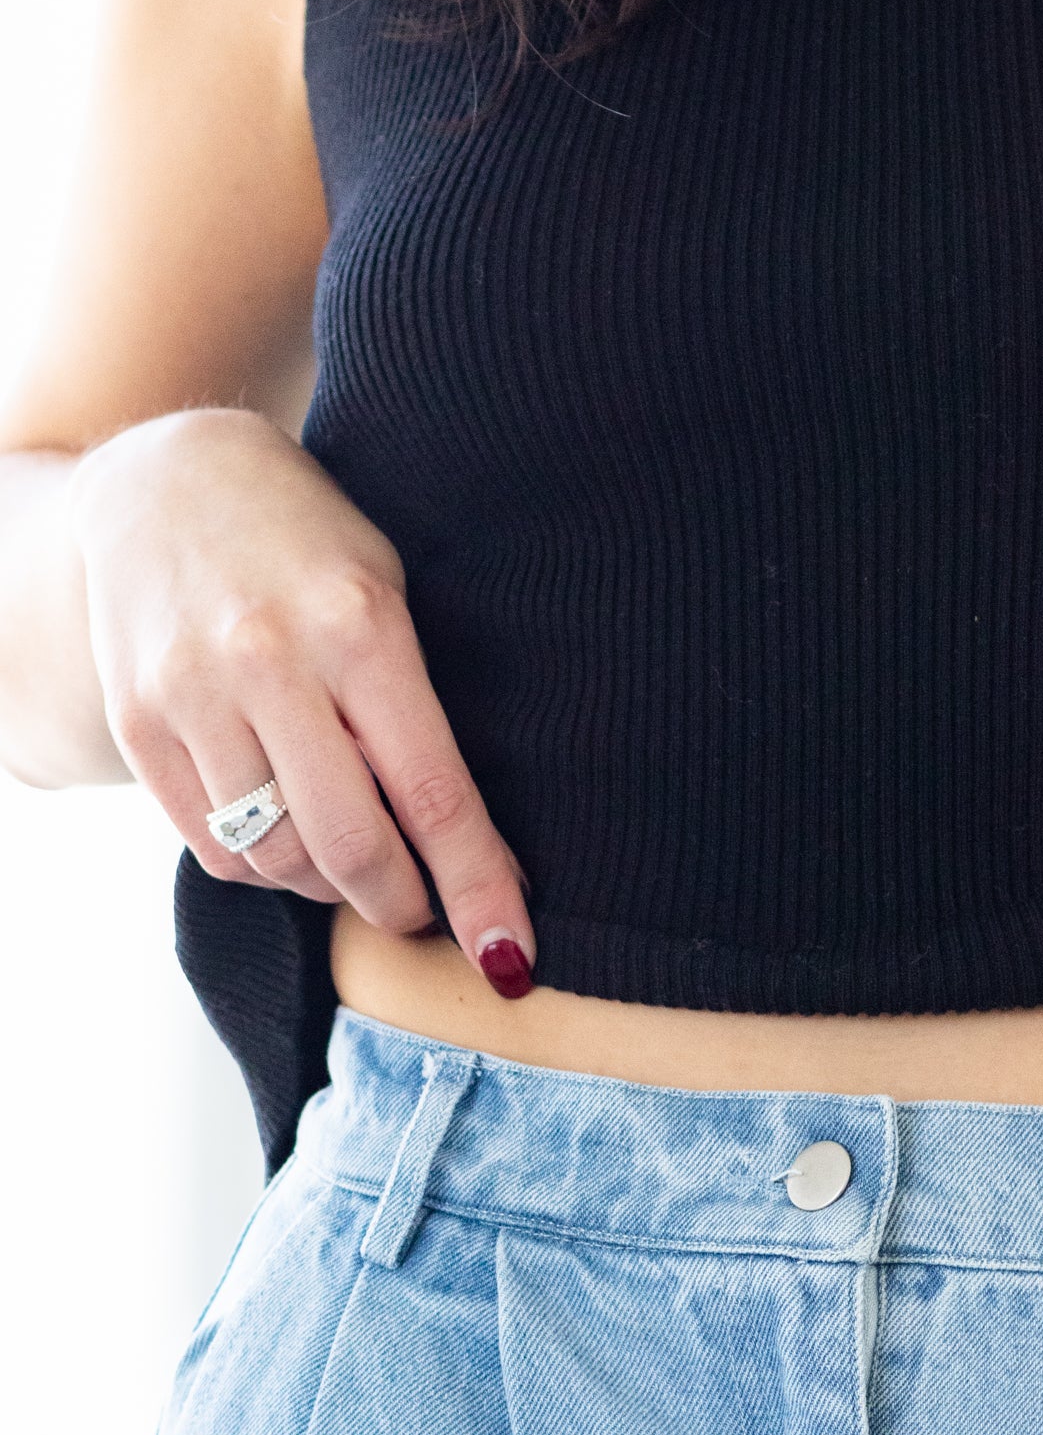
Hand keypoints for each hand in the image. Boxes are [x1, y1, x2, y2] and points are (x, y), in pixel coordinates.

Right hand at [68, 407, 535, 994]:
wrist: (166, 479)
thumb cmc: (309, 543)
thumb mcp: (387, 591)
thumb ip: (415, 707)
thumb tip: (467, 842)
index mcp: (360, 626)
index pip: (434, 792)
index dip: (477, 886)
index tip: (510, 955)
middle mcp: (270, 663)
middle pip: (351, 845)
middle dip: (403, 905)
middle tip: (423, 914)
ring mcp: (193, 695)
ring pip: (276, 858)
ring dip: (330, 889)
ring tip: (357, 866)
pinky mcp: (139, 723)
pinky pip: (212, 847)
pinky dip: (263, 868)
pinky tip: (290, 839)